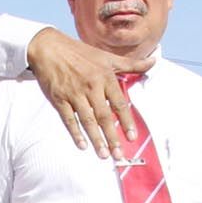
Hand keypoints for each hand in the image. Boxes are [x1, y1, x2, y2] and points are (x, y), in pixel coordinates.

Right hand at [25, 28, 136, 158]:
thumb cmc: (79, 52)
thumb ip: (130, 64)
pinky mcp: (59, 99)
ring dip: (96, 139)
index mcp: (104, 77)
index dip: (126, 121)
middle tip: (119, 154)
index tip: (132, 137)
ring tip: (104, 155)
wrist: (49, 47)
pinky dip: (75, 133)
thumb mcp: (106, 57)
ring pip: (87, 120)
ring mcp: (74, 93)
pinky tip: (82, 145)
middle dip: (112, 137)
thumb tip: (153, 62)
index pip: (119, 103)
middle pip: (104, 116)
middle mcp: (91, 86)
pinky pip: (69, 119)